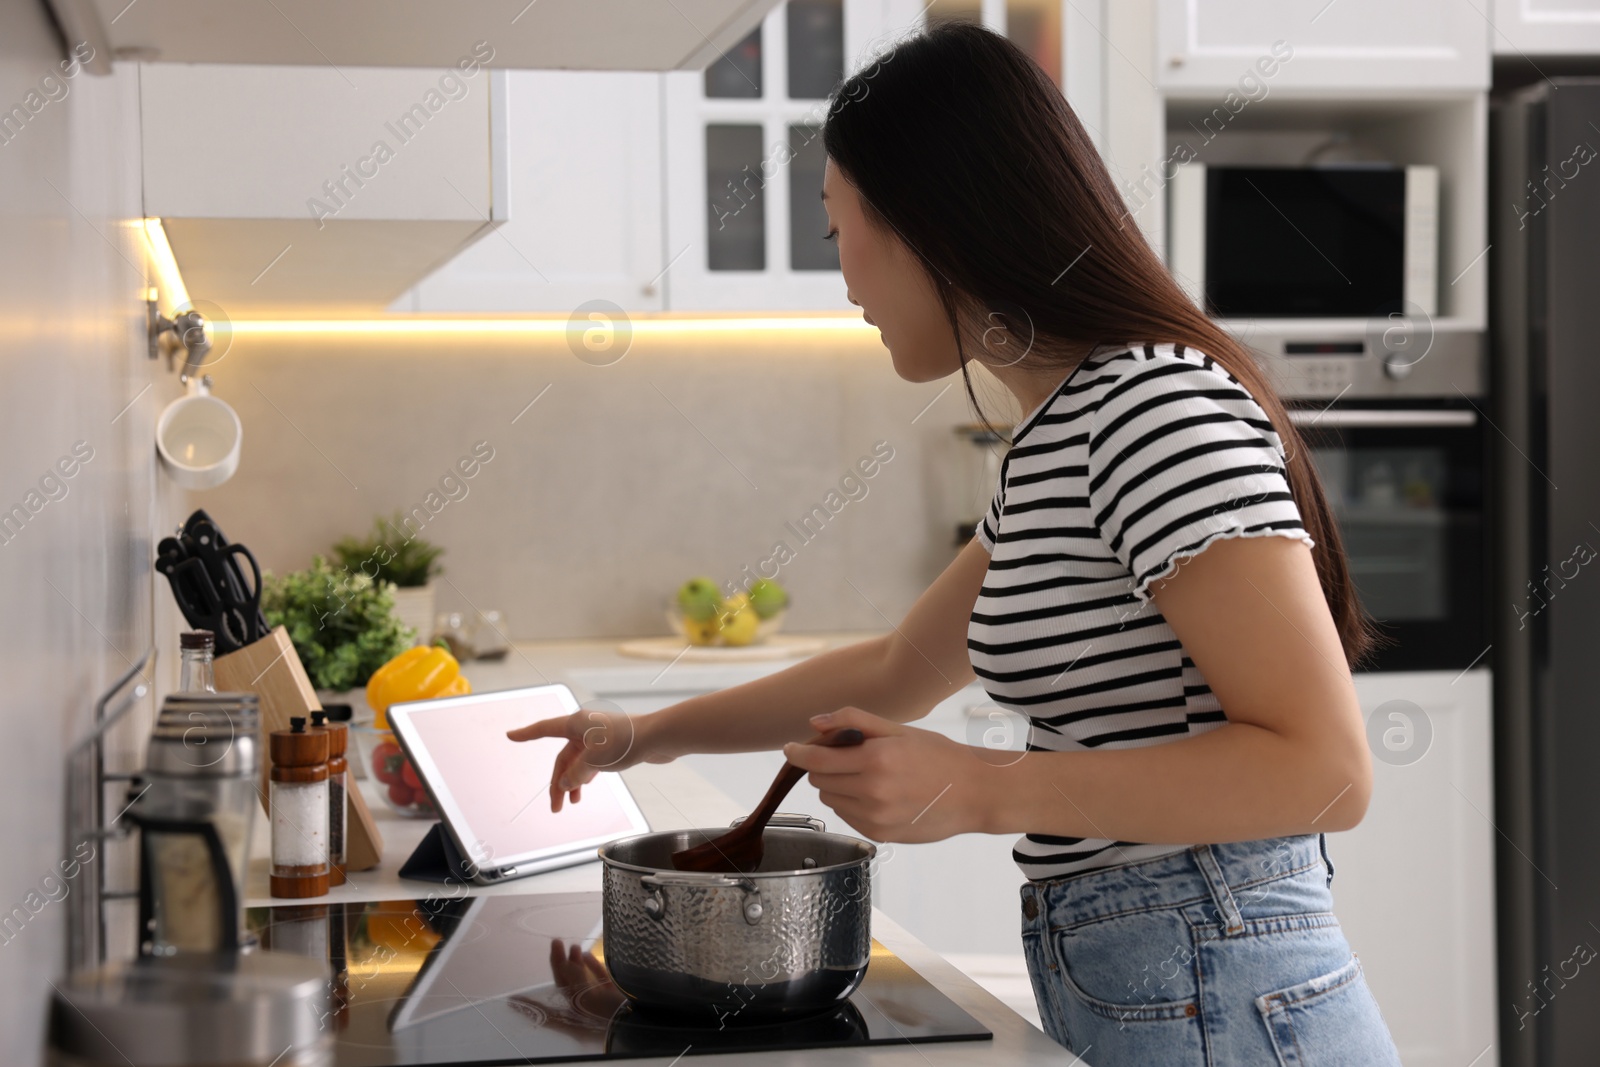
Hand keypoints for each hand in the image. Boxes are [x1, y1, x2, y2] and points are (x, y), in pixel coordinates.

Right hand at [506, 705, 672, 812]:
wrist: (659, 737)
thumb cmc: (627, 741)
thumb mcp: (594, 761)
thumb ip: (576, 774)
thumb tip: (566, 785)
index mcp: (576, 724)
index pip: (544, 729)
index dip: (526, 734)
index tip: (510, 735)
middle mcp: (585, 728)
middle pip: (563, 757)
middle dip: (558, 783)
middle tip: (555, 807)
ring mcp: (599, 737)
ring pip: (577, 762)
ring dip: (572, 783)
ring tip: (571, 803)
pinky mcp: (612, 747)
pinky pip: (591, 763)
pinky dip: (585, 777)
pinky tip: (584, 789)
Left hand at [781, 706, 994, 842]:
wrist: (974, 793)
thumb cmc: (938, 755)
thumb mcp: (898, 729)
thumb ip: (853, 721)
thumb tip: (814, 723)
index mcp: (876, 760)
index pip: (817, 761)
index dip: (798, 754)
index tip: (790, 749)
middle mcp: (873, 791)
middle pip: (820, 781)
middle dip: (824, 768)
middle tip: (847, 757)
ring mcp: (876, 817)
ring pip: (831, 801)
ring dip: (838, 787)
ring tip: (868, 776)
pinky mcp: (880, 835)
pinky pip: (848, 816)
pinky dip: (853, 804)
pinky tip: (878, 794)